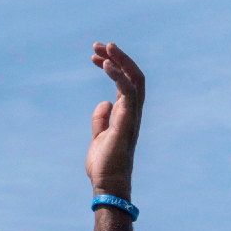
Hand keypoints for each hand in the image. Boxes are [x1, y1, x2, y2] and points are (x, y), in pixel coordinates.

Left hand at [86, 42, 144, 199]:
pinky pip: (127, 93)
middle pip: (133, 76)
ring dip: (119, 60)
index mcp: (127, 114)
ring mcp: (132, 117)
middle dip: (118, 57)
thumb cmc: (104, 165)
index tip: (95, 57)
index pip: (125, 82)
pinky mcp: (126, 122)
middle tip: (99, 45)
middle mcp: (133, 112)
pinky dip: (118, 76)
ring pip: (134, 79)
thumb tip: (103, 102)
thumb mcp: (99, 138)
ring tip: (103, 48)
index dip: (113, 66)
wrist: (107, 185)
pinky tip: (105, 65)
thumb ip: (101, 120)